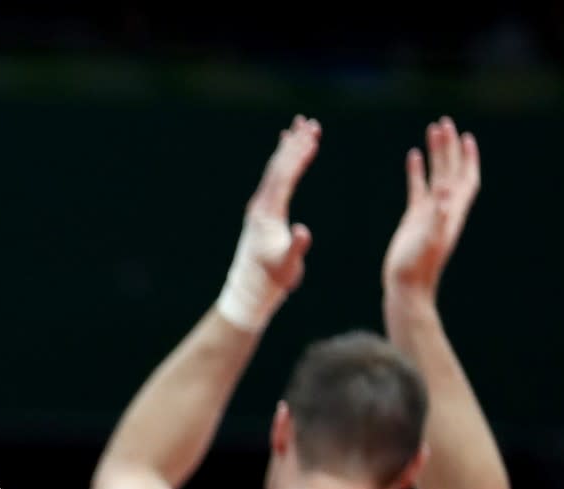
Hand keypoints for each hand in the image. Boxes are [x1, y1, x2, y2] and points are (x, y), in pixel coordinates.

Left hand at [215, 115, 320, 331]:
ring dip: (288, 149)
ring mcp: (259, 208)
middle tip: (310, 122)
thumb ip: (296, 248)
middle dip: (294, 144)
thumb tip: (303, 232)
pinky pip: (273, 180)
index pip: (285, 177)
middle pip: (278, 167)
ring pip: (274, 170)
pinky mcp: (261, 213)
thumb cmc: (272, 280)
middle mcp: (260, 206)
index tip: (312, 137)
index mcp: (268, 214)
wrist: (250, 290)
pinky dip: (282, 163)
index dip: (298, 156)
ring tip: (300, 127)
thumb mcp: (288, 267)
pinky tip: (285, 152)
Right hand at [383, 116, 479, 302]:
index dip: (467, 158)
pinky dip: (417, 171)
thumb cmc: (418, 266)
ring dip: (436, 154)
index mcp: (452, 211)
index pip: (465, 178)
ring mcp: (429, 211)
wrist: (406, 285)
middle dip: (450, 147)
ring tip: (432, 130)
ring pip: (436, 175)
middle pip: (451, 170)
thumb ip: (438, 218)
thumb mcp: (430, 240)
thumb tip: (444, 194)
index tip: (465, 137)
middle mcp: (444, 208)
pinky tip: (413, 156)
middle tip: (444, 123)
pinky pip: (418, 188)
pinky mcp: (414, 217)